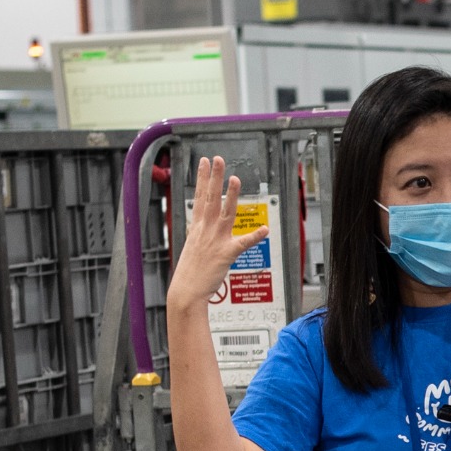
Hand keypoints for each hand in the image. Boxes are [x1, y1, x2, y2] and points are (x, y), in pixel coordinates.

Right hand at [166, 161, 268, 311]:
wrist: (186, 291)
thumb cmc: (190, 272)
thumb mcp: (193, 246)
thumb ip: (201, 233)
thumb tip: (203, 225)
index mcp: (197, 227)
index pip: (200, 197)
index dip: (203, 178)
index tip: (204, 162)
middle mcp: (205, 230)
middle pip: (210, 198)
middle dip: (214, 177)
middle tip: (218, 159)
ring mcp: (215, 240)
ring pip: (225, 213)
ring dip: (230, 196)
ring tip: (235, 179)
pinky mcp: (225, 254)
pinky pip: (243, 244)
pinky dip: (254, 237)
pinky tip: (265, 230)